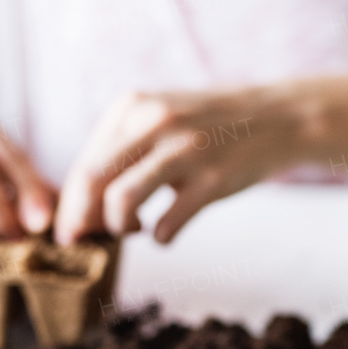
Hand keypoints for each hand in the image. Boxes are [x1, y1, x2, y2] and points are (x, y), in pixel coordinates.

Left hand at [54, 87, 306, 244]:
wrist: (277, 118)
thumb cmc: (212, 127)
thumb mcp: (162, 117)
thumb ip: (124, 147)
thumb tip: (84, 200)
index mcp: (133, 107)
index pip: (84, 162)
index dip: (70, 203)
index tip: (72, 228)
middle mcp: (154, 122)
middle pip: (90, 181)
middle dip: (79, 220)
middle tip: (83, 241)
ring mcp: (185, 150)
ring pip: (120, 201)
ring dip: (118, 227)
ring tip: (134, 229)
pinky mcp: (213, 180)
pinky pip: (167, 224)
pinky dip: (160, 238)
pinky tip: (166, 233)